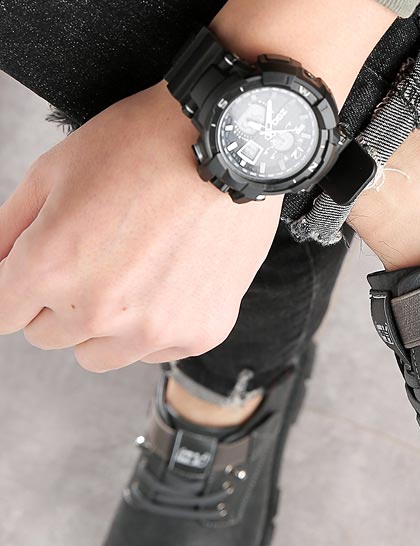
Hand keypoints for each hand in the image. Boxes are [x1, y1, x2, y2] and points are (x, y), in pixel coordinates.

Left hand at [0, 81, 281, 371]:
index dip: (16, 288)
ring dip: (104, 325)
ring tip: (133, 275)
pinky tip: (172, 279)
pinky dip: (156, 324)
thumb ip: (9, 231)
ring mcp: (155, 329)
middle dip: (59, 303)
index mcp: (52, 268)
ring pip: (100, 355)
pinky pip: (156, 351)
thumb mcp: (54, 172)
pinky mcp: (199, 333)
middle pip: (49, 337)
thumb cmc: (145, 148)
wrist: (230, 148)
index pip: (2, 313)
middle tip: (95, 259)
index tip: (36, 275)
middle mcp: (101, 311)